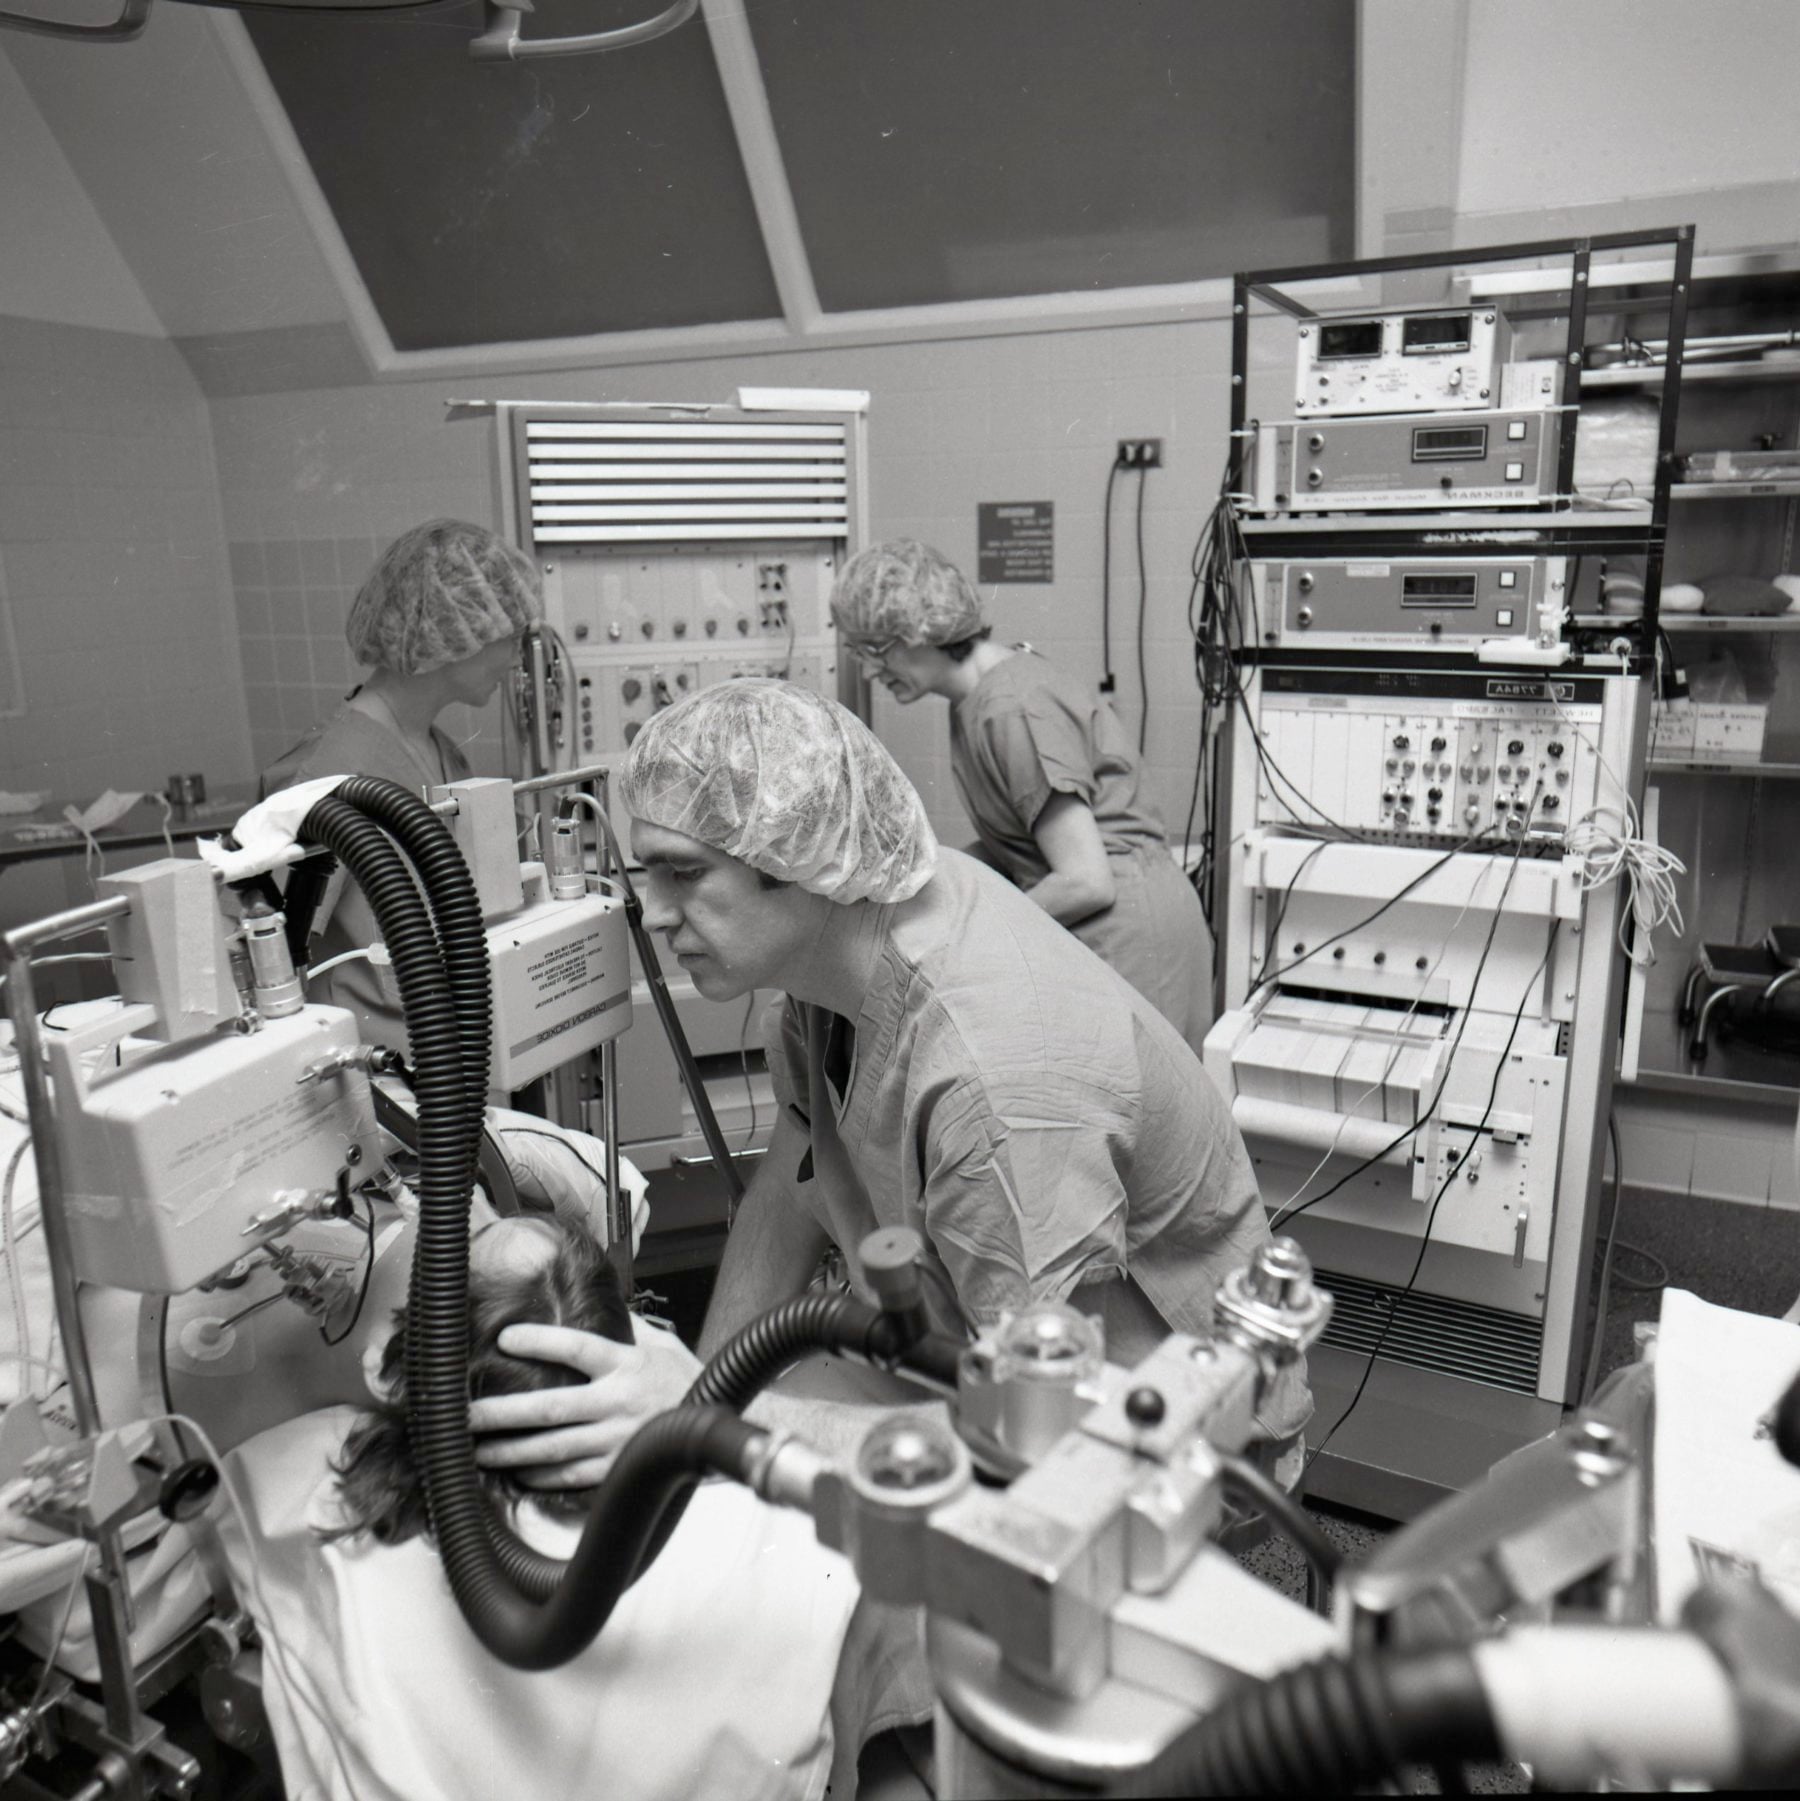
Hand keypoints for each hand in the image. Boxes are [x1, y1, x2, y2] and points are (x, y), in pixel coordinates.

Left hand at [468, 1316, 700, 1488]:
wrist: (717, 1426)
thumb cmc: (685, 1382)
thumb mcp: (662, 1346)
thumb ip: (629, 1326)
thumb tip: (603, 1301)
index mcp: (627, 1365)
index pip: (577, 1348)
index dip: (540, 1342)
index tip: (504, 1339)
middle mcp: (618, 1402)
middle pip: (550, 1407)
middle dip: (502, 1412)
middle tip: (466, 1414)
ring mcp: (617, 1439)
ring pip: (553, 1447)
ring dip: (511, 1451)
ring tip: (478, 1450)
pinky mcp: (618, 1468)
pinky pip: (571, 1476)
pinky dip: (540, 1475)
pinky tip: (517, 1473)